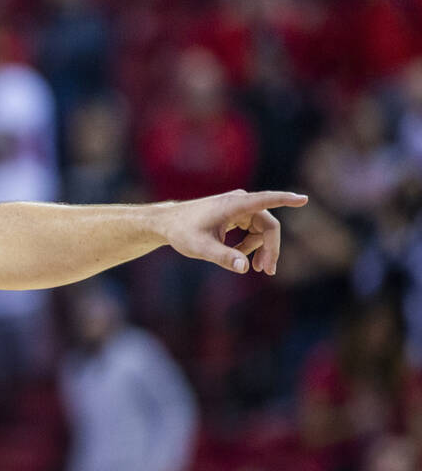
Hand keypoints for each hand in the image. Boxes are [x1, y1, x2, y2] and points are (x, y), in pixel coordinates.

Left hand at [156, 190, 307, 274]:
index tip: (303, 199)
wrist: (167, 223)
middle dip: (270, 248)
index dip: (285, 200)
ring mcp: (238, 207)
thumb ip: (223, 257)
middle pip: (268, 225)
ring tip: (255, 268)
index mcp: (234, 205)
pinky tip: (242, 257)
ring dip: (261, 248)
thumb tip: (245, 268)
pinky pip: (253, 229)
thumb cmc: (182, 232)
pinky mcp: (235, 213)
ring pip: (262, 228)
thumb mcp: (201, 248)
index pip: (266, 200)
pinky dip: (252, 244)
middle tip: (268, 271)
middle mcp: (239, 202)